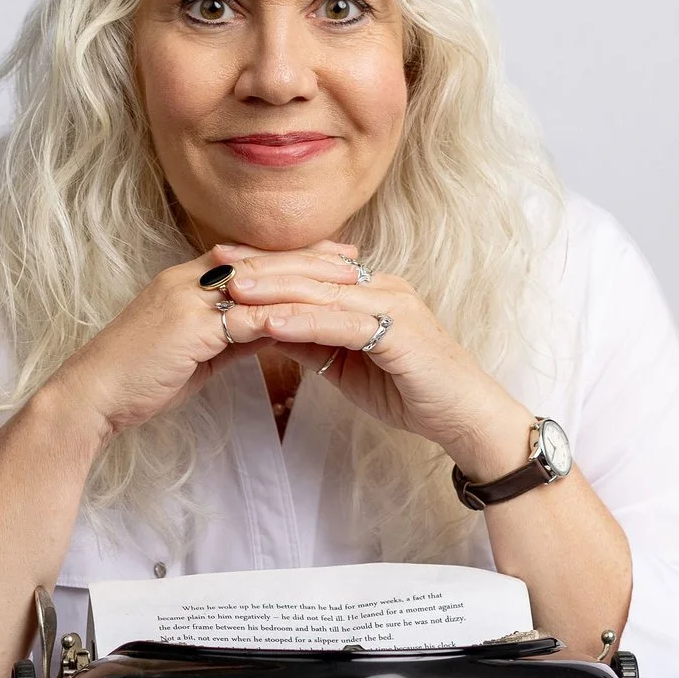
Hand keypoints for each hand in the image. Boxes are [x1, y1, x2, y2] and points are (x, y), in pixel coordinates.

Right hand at [36, 245, 354, 441]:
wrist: (93, 396)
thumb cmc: (138, 379)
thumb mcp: (192, 352)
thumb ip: (227, 336)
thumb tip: (265, 333)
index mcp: (185, 280)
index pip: (250, 257)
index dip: (291, 254)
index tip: (331, 255)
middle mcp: (187, 279)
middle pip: (262, 259)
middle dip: (310, 257)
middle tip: (354, 257)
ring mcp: (188, 299)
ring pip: (261, 282)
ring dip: (307, 282)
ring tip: (348, 284)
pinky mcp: (190, 326)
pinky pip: (248, 317)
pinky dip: (286, 318)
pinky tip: (318, 322)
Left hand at [210, 243, 534, 481]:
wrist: (463, 416)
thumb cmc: (410, 390)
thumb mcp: (346, 363)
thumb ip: (310, 339)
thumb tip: (263, 326)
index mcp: (370, 289)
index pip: (310, 269)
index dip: (265, 263)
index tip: (221, 261)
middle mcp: (382, 287)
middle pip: (311, 271)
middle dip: (260, 266)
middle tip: (215, 263)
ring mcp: (394, 305)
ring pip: (323, 292)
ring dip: (274, 290)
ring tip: (232, 290)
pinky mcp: (401, 332)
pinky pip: (343, 323)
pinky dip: (304, 321)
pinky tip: (271, 323)